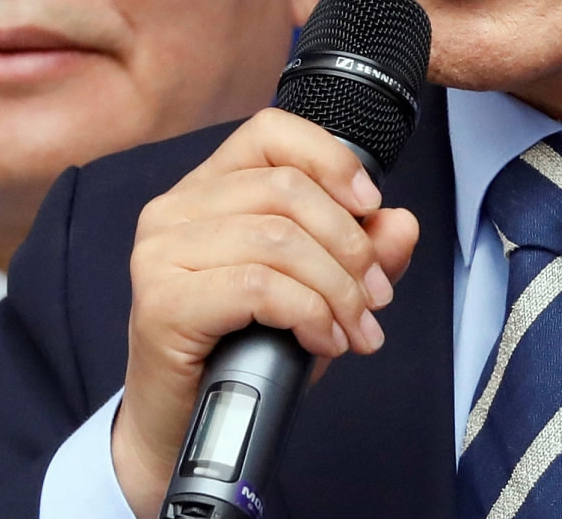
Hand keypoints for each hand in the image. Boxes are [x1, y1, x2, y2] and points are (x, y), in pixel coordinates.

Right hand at [109, 109, 419, 514]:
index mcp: (207, 188)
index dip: (331, 160)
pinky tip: (323, 341)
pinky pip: (257, 287)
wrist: (185, 428)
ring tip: (355, 328)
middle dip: (349, 246)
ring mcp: (160, 253)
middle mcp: (174, 209)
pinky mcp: (162, 302)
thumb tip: (401, 223)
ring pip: (277, 239)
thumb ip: (360, 254)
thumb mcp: (317, 292)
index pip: (270, 132)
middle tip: (376, 298)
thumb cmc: (244, 352)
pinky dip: (308, 314)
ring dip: (336, 289)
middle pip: (286, 190)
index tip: (371, 207)